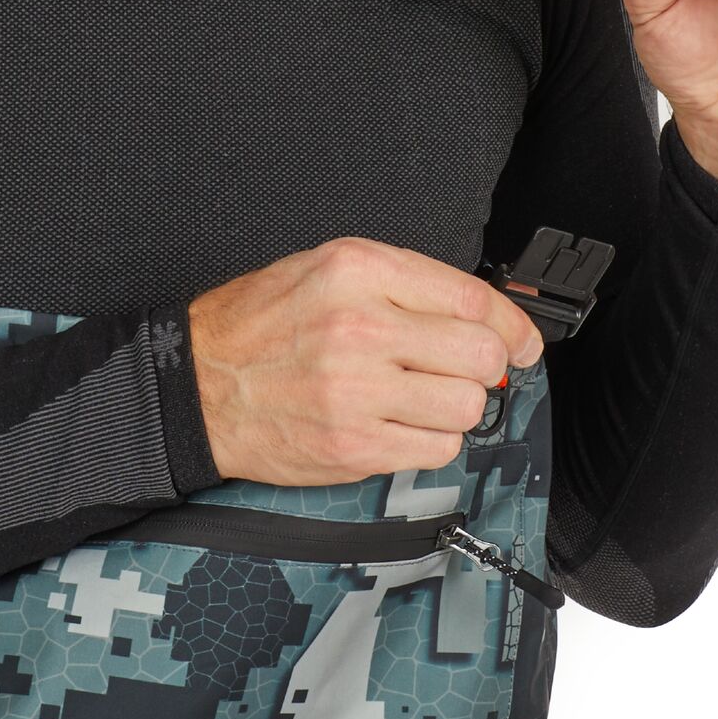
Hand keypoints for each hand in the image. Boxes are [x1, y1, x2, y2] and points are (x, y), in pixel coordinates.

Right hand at [186, 237, 544, 485]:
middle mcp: (359, 326)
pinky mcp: (353, 444)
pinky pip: (435, 449)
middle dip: (483, 366)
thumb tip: (484, 318)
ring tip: (418, 396)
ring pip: (465, 406)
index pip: (470, 298)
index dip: (510, 324)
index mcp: (357, 270)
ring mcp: (356, 390)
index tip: (521, 341)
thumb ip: (404, 285)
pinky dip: (429, 439)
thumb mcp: (325, 269)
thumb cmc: (259, 326)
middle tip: (461, 370)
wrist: (196, 385)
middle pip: (479, 355)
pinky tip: (398, 423)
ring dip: (454, 406)